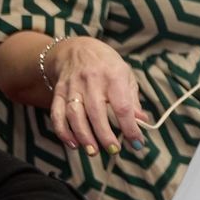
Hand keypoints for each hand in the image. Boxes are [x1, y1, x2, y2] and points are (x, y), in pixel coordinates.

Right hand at [48, 37, 147, 155]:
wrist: (77, 48)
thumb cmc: (108, 65)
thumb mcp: (126, 76)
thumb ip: (133, 100)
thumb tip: (142, 121)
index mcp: (113, 77)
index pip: (123, 106)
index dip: (130, 127)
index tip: (137, 143)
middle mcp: (91, 81)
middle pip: (96, 112)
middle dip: (105, 135)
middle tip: (114, 151)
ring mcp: (72, 86)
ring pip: (74, 114)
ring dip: (83, 136)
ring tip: (93, 151)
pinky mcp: (58, 92)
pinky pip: (57, 113)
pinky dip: (63, 131)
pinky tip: (73, 144)